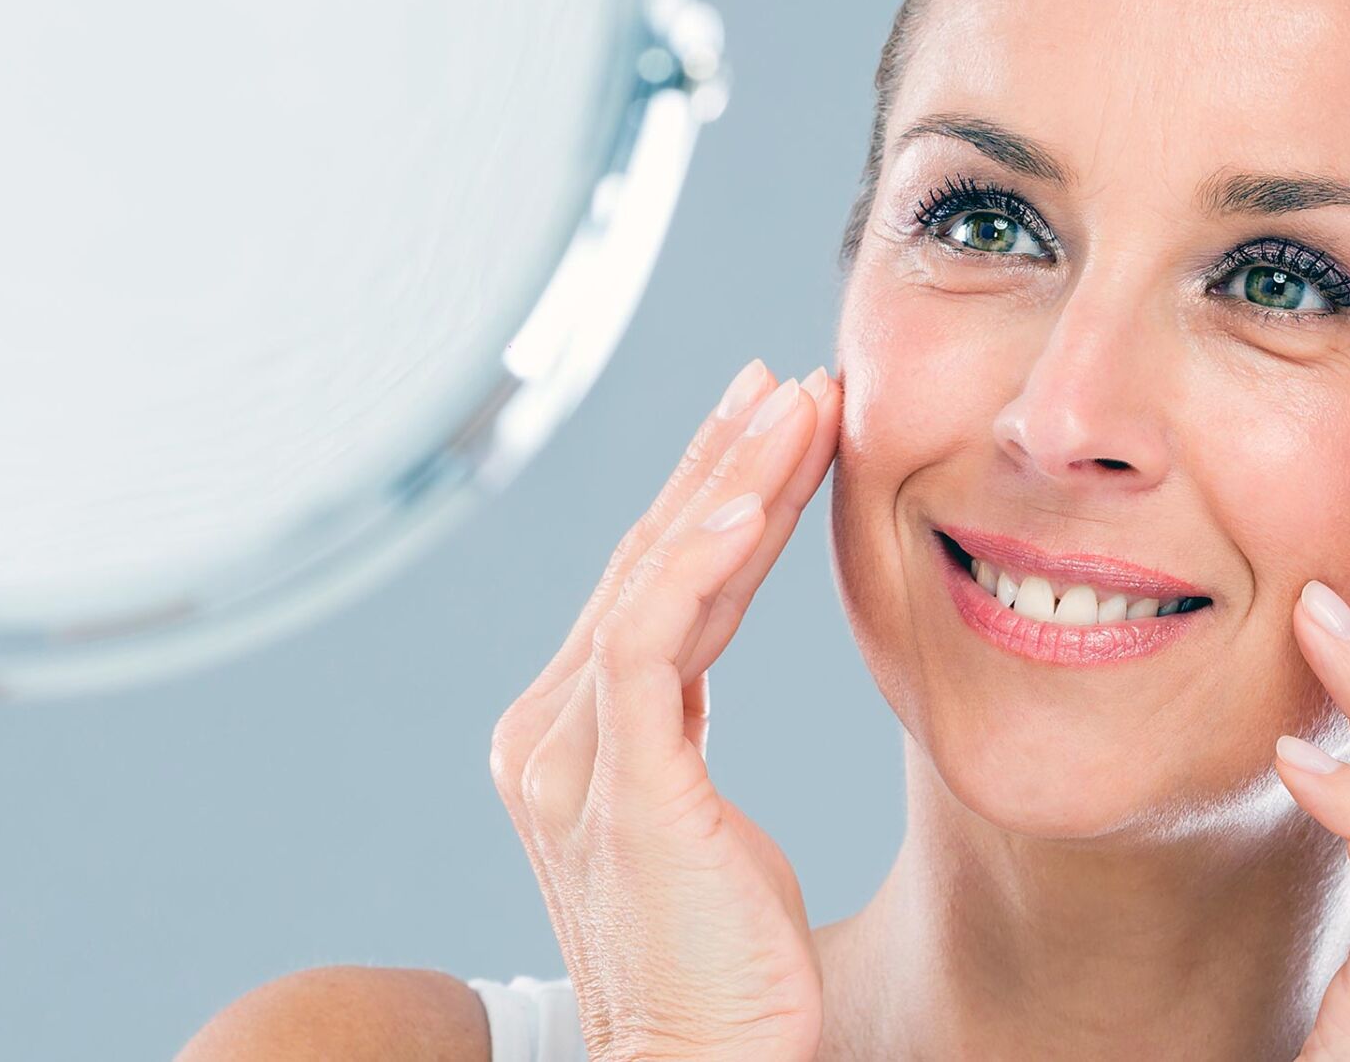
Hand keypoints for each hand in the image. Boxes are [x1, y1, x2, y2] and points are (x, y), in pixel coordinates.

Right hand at [488, 359, 841, 1061]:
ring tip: (804, 407)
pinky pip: (651, 642)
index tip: (777, 424)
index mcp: (562, 735)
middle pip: (643, 561)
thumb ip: (677, 727)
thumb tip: (703, 652)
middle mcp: (545, 732)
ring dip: (732, 481)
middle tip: (796, 382)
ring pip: (652, 580)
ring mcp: (568, 757)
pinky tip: (755, 497)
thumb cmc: (722, 967)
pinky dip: (701, 559)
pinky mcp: (616, 785)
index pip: (644, 584)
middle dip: (723, 460)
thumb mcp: (699, 814)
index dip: (710, 495)